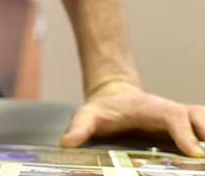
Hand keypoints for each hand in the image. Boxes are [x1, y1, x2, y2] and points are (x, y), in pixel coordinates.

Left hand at [61, 81, 204, 156]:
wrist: (113, 98)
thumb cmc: (102, 109)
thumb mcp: (87, 116)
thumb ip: (79, 128)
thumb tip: (67, 143)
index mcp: (152, 107)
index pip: (174, 116)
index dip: (185, 133)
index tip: (194, 153)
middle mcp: (171, 111)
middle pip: (199, 116)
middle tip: (204, 157)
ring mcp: (181, 120)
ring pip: (204, 120)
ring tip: (203, 160)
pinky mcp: (184, 130)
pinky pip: (202, 132)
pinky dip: (204, 140)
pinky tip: (200, 160)